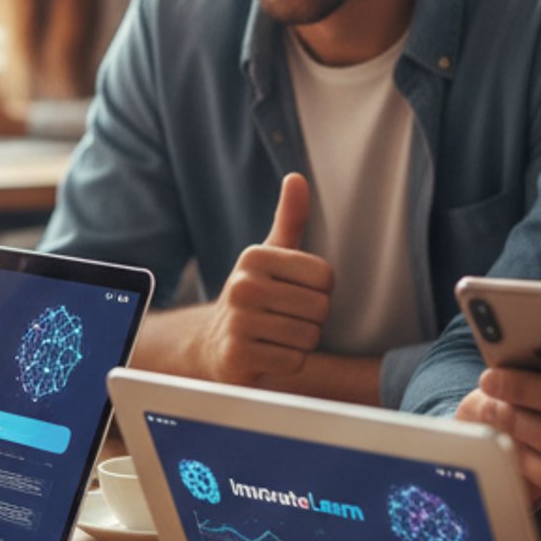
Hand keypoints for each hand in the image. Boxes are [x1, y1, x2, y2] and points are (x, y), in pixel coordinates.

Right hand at [197, 174, 332, 385]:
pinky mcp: (237, 356)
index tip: (295, 293)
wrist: (214, 344)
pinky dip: (288, 363)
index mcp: (255, 257)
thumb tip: (296, 178)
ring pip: (308, 337)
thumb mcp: (271, 256)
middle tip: (285, 318)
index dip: (319, 292)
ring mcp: (238, 322)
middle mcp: (242, 285)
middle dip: (311, 320)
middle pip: (320, 308)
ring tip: (276, 336)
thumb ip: (290, 218)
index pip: (325, 278)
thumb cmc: (254, 297)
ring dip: (300, 343)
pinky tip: (268, 354)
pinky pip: (293, 362)